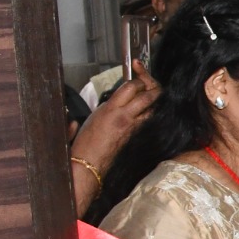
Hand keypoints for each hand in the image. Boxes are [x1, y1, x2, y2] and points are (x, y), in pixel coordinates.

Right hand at [70, 62, 158, 214]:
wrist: (89, 164)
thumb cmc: (84, 143)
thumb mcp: (91, 117)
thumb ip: (106, 106)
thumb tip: (114, 100)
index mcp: (111, 109)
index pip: (131, 86)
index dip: (137, 78)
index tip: (135, 73)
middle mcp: (126, 116)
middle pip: (150, 94)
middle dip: (152, 83)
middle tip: (147, 78)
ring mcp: (134, 126)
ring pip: (153, 106)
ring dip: (154, 96)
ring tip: (150, 89)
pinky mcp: (137, 134)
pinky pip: (149, 118)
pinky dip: (151, 109)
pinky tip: (146, 105)